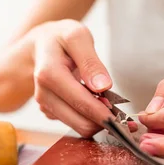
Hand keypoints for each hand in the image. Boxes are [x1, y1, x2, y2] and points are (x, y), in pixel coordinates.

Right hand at [32, 20, 116, 137]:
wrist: (40, 45)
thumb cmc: (61, 38)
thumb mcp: (77, 37)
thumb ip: (91, 62)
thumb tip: (103, 86)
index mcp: (49, 74)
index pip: (81, 103)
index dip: (104, 113)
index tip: (123, 116)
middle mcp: (44, 94)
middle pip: (81, 124)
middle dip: (103, 119)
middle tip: (119, 109)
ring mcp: (45, 105)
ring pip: (79, 128)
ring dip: (97, 120)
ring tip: (107, 102)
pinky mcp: (51, 112)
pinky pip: (75, 123)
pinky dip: (88, 117)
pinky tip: (94, 102)